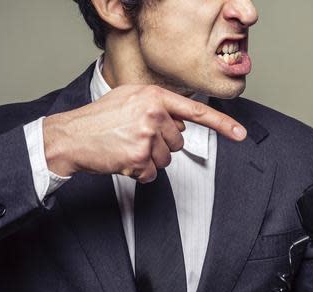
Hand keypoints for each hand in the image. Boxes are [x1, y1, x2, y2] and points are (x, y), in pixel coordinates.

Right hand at [43, 85, 246, 181]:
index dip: (222, 124)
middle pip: (179, 142)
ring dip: (150, 159)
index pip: (196, 111)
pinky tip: (123, 160)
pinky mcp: (139, 158)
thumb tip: (181, 125)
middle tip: (136, 138)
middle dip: (162, 144)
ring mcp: (147, 136)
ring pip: (167, 159)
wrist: (71, 136)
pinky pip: (153, 173)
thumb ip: (159, 106)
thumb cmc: (100, 118)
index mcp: (154, 97)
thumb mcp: (130, 98)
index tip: (241, 134)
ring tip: (127, 147)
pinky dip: (140, 172)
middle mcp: (154, 114)